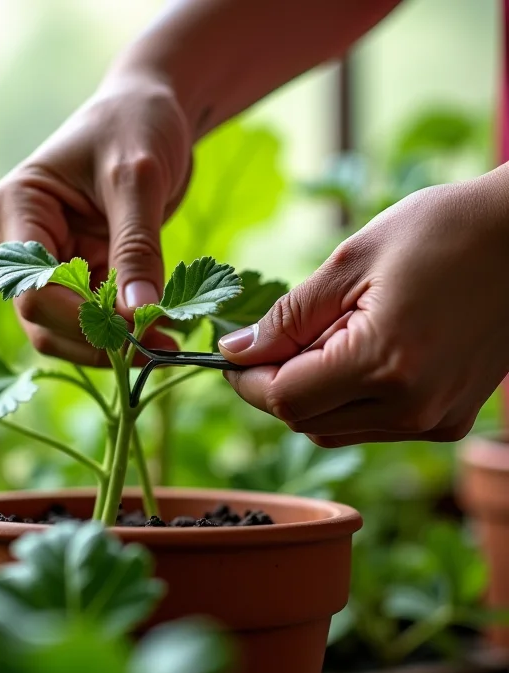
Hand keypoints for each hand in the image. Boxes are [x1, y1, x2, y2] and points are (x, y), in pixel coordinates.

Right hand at [0, 75, 192, 364]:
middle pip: (42, 319)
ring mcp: (51, 262)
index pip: (31, 287)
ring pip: (66, 329)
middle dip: (97, 340)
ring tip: (166, 345)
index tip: (135, 330)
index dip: (79, 319)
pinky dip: (126, 331)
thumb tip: (139, 314)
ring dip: (113, 344)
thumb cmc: (136, 123)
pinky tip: (164, 332)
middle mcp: (23, 243)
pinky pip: (96, 318)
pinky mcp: (82, 273)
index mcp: (18, 208)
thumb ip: (136, 248)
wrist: (153, 110)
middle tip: (156, 350)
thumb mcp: (137, 180)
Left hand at [218, 165, 508, 446]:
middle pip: (304, 422)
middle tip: (280, 338)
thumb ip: (287, 318)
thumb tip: (236, 351)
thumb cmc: (442, 232)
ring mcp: (434, 420)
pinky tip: (361, 352)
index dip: (247, 381)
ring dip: (312, 394)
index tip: (233, 354)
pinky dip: (348, 399)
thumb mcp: (349, 263)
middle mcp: (413, 408)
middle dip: (276, 386)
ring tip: (329, 336)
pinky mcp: (448, 421)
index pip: (284, 400)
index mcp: (386, 365)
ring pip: (335, 429)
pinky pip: (372, 425)